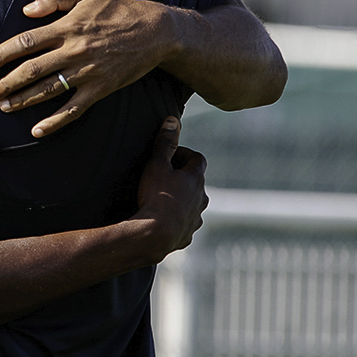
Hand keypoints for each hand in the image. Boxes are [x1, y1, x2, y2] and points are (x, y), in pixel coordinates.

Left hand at [0, 0, 186, 137]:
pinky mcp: (100, 89)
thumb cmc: (117, 10)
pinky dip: (54, 122)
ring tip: (4, 107)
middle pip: (31, 69)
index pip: (25, 42)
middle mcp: (73, 51)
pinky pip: (73, 109)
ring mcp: (87, 72)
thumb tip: (27, 9)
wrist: (155, 32)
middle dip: (6, 83)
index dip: (1, 54)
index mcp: (67, 27)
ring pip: (48, 90)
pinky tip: (37, 130)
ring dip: (23, 100)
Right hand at [135, 116, 207, 255]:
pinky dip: (177, 220)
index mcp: (195, 179)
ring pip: (192, 204)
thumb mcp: (157, 164)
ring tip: (161, 200)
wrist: (154, 235)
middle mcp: (201, 198)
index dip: (184, 154)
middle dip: (182, 178)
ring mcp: (196, 218)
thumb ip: (165, 142)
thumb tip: (172, 121)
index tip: (170, 155)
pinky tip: (162, 221)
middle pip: (196, 183)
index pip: (198, 159)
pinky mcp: (187, 235)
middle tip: (163, 176)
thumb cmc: (155, 196)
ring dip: (181, 200)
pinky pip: (185, 224)